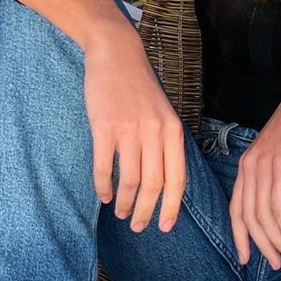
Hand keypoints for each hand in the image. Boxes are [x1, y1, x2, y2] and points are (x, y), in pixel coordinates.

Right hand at [83, 25, 184, 233]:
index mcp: (173, 131)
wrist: (116, 54)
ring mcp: (129, 130)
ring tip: (121, 213)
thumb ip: (165, 142)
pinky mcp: (103, 127)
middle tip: (139, 227)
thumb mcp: (162, 112)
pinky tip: (104, 196)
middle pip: (153, 185)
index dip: (171, 206)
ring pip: (130, 180)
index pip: (177, 178)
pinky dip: (104, 186)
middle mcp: (154, 133)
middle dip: (147, 211)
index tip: (164, 227)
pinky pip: (104, 167)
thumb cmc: (139, 86)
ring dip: (126, 203)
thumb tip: (164, 180)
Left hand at [229, 68, 280, 270]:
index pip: (236, 209)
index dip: (240, 237)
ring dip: (276, 241)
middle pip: (248, 218)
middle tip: (277, 264)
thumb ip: (275, 173)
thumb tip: (278, 200)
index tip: (247, 258)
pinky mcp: (280, 165)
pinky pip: (278, 206)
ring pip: (262, 216)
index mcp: (246, 165)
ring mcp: (262, 165)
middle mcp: (248, 167)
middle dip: (261, 245)